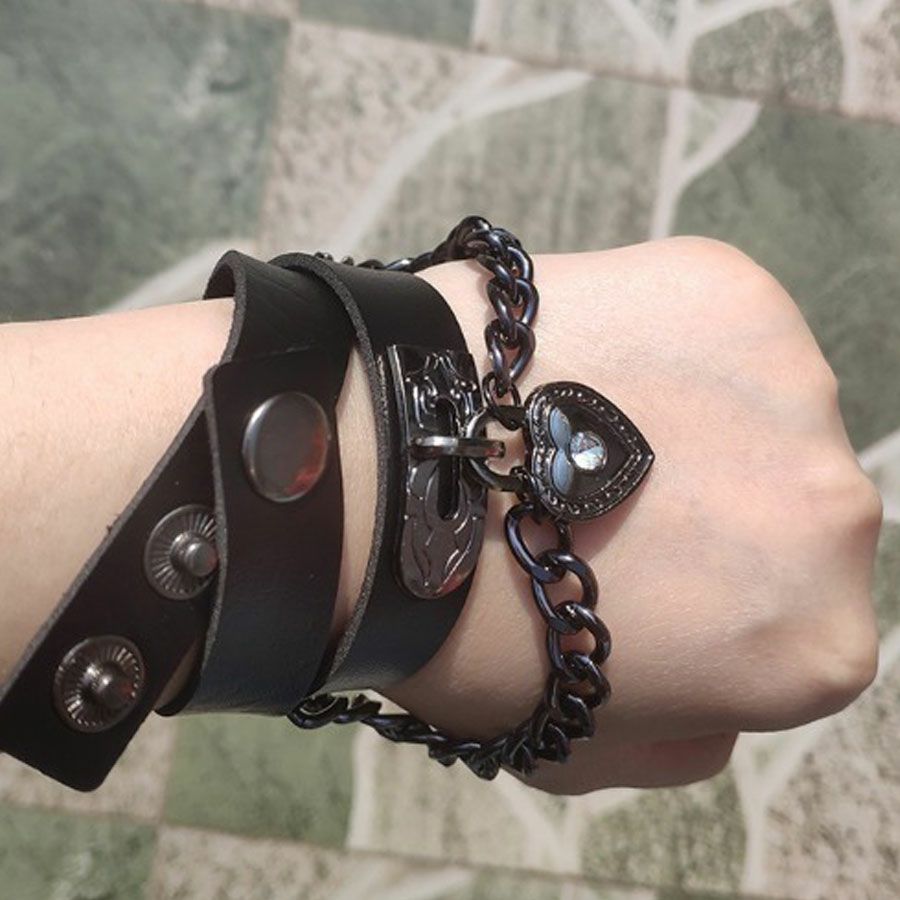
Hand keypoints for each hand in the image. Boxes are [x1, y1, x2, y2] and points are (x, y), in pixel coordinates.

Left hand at [387, 236, 882, 794]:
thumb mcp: (581, 740)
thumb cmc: (467, 629)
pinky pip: (703, 323)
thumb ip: (682, 730)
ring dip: (685, 419)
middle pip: (777, 511)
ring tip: (578, 426)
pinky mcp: (729, 286)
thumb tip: (713, 696)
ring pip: (748, 410)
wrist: (383, 480)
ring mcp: (793, 385)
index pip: (788, 624)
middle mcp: (839, 513)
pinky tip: (577, 363)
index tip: (635, 583)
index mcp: (820, 644)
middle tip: (600, 503)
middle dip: (708, 513)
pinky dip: (653, 341)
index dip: (704, 607)